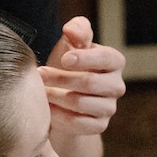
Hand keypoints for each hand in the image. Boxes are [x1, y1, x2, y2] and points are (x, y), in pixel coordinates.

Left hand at [39, 17, 125, 136]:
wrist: (61, 98)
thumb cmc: (66, 66)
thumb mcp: (69, 45)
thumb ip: (76, 32)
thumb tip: (71, 30)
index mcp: (114, 61)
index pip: (106, 58)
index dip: (85, 58)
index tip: (64, 59)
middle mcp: (116, 85)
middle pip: (91, 82)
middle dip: (61, 77)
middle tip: (39, 74)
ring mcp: (109, 108)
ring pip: (82, 104)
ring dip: (56, 96)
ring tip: (39, 91)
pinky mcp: (99, 126)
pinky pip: (79, 123)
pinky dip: (59, 116)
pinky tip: (47, 109)